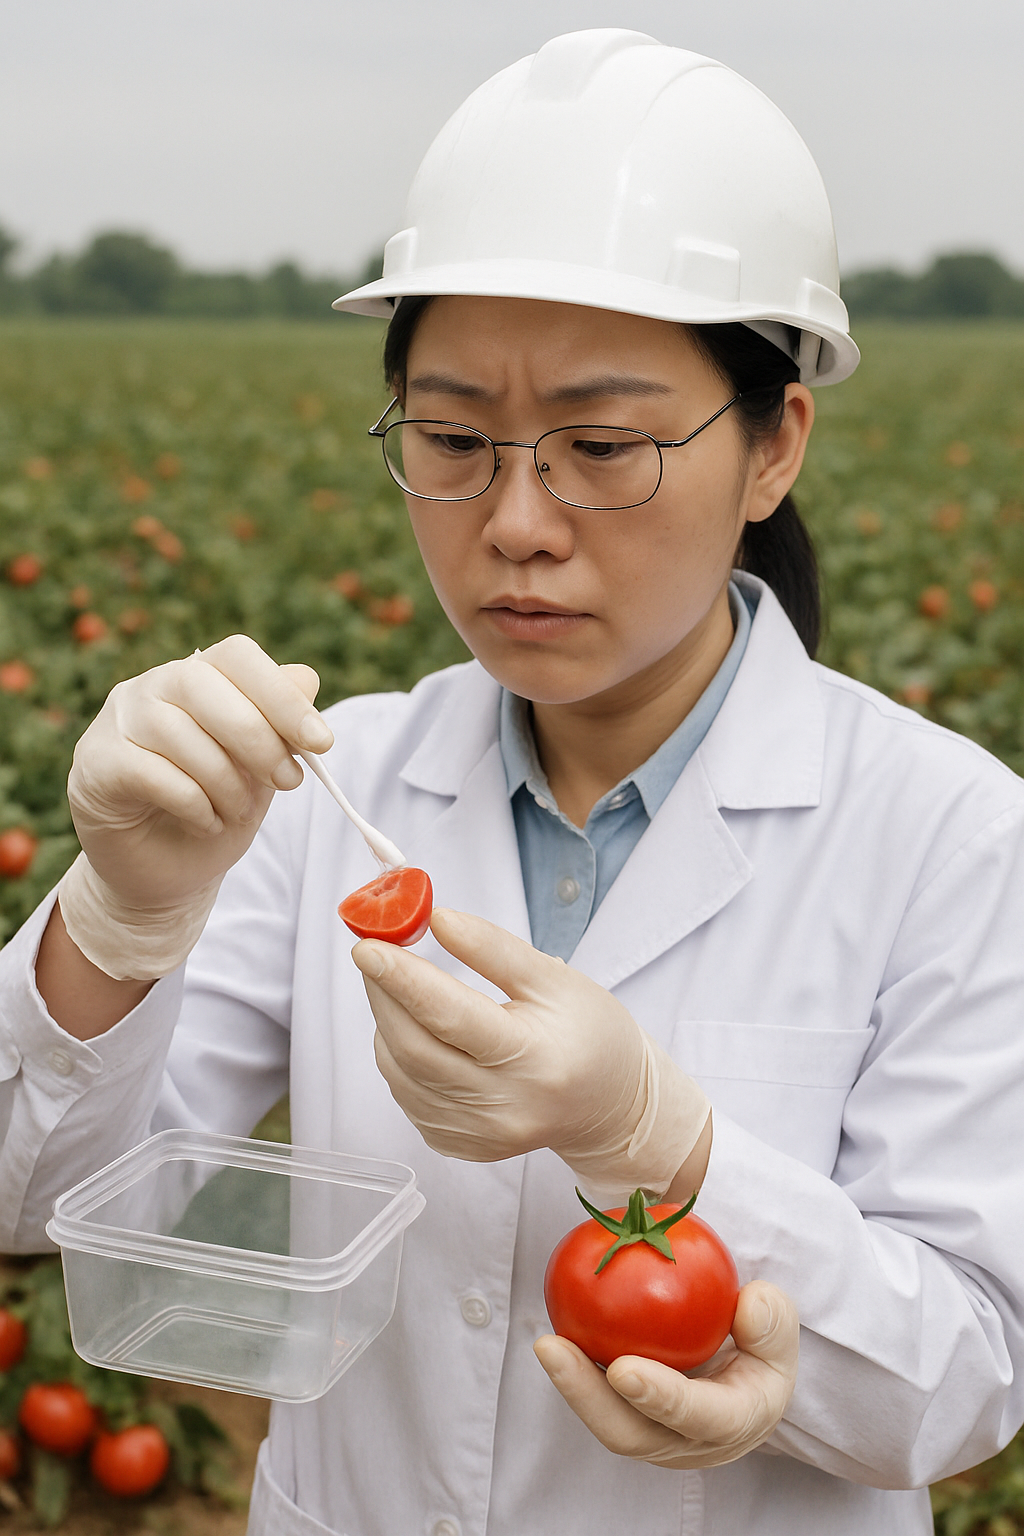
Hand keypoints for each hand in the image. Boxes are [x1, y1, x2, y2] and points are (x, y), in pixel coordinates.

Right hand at [59, 635, 332, 977]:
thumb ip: (280, 727)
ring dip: (226, 782)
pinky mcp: (95, 764)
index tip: (321, 742)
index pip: (237, 656)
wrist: (165, 874)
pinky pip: (153, 773)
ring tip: (237, 811)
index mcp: (196, 675)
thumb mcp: (262, 770)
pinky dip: (193, 804)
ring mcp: (116, 721)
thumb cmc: (216, 809)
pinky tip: (207, 822)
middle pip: (205, 684)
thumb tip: (307, 679)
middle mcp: (150, 687)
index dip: (282, 695)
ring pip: (179, 733)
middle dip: (260, 739)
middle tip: (289, 782)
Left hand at [351, 908, 709, 1200]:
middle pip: (414, 1046)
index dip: (403, 979)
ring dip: (386, 1023)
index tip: (367, 946)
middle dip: (384, 993)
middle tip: (373, 953)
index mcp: (533, 1058)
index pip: (451, 1016)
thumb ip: (493, 948)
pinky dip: (399, 1056)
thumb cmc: (590, 1035)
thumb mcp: (554, 979)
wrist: (611, 1107)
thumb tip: (437, 919)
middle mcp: (503, 1106)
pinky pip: (408, 1095)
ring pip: (402, 1073)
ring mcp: (478, 1134)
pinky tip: (417, 1030)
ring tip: (398, 988)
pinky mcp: (459, 1146)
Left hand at [534, 1281, 797, 1468]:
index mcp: (735, 1422)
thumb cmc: (761, 1346)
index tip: (623, 1369)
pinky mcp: (630, 1419)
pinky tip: (555, 1330)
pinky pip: (599, 1397)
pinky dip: (576, 1370)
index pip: (698, 1418)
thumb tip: (747, 1304)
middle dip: (587, 1396)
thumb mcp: (779, 1329)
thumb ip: (771, 1319)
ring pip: (607, 1419)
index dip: (660, 1397)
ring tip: (546, 1343)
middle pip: (631, 1432)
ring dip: (572, 1385)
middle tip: (554, 1349)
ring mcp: (656, 1437)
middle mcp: (689, 1442)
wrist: (746, 1376)